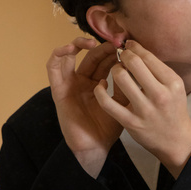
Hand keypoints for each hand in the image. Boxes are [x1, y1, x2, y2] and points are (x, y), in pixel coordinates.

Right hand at [46, 37, 124, 176]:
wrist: (94, 147)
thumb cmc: (108, 128)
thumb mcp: (122, 103)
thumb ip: (127, 86)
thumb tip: (138, 67)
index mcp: (97, 83)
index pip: (104, 60)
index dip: (112, 50)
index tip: (125, 44)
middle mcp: (82, 81)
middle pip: (90, 56)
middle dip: (101, 46)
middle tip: (114, 42)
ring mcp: (69, 84)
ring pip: (70, 56)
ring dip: (78, 44)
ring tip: (90, 42)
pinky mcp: (58, 90)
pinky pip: (53, 68)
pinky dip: (59, 55)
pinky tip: (70, 49)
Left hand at [94, 40, 190, 177]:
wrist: (176, 141)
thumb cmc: (174, 109)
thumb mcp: (175, 87)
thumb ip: (159, 70)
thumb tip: (138, 49)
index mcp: (172, 83)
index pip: (148, 57)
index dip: (134, 47)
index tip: (128, 45)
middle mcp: (160, 95)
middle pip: (134, 63)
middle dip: (123, 55)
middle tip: (121, 56)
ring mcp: (144, 109)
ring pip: (120, 78)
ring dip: (114, 69)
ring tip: (116, 71)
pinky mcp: (130, 122)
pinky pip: (107, 102)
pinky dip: (100, 91)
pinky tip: (101, 85)